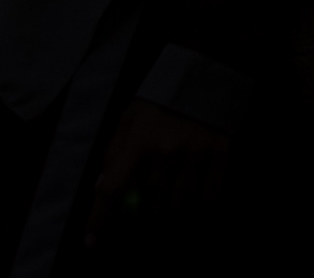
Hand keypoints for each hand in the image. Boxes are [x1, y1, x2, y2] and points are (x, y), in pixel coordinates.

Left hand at [77, 99, 229, 249]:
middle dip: (147, 208)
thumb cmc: (160, 99)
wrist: (206, 71)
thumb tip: (103, 185)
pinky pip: (211, 193)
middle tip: (151, 198)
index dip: (100, 219)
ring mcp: (196, 150)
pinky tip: (199, 189)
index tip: (92, 243)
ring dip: (174, 204)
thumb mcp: (129, 118)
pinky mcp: (221, 149)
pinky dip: (203, 198)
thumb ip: (115, 150)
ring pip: (181, 202)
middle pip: (151, 203)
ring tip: (175, 189)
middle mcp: (166, 149)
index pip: (112, 188)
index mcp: (138, 140)